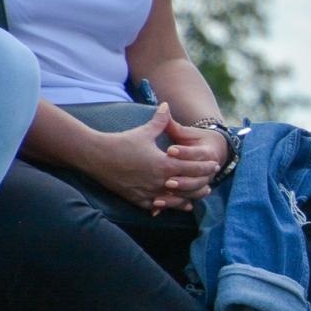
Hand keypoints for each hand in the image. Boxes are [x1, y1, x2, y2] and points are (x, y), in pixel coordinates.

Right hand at [88, 103, 220, 212]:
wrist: (95, 156)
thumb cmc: (121, 142)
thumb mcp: (144, 131)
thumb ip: (160, 121)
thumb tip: (167, 105)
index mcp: (164, 163)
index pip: (192, 167)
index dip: (205, 166)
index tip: (214, 164)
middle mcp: (158, 181)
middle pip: (188, 186)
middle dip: (201, 183)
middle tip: (211, 182)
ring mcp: (148, 192)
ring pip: (175, 200)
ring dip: (189, 198)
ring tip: (198, 196)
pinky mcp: (137, 199)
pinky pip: (157, 206)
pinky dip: (168, 206)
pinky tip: (175, 205)